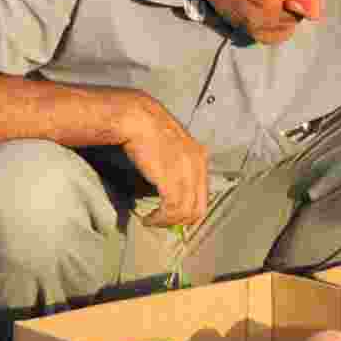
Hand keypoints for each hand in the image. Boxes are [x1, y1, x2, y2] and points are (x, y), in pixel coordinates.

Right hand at [121, 103, 207, 227]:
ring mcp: (187, 172)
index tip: (173, 216)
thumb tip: (170, 190)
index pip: (203, 195)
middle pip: (198, 208)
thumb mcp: (172, 147)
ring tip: (152, 221)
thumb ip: (177, 166)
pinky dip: (161, 219)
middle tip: (162, 222)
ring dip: (168, 222)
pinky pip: (173, 209)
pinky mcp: (172, 178)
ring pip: (186, 212)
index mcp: (200, 157)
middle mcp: (198, 165)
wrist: (136, 118)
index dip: (188, 211)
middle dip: (180, 221)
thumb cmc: (147, 130)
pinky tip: (149, 217)